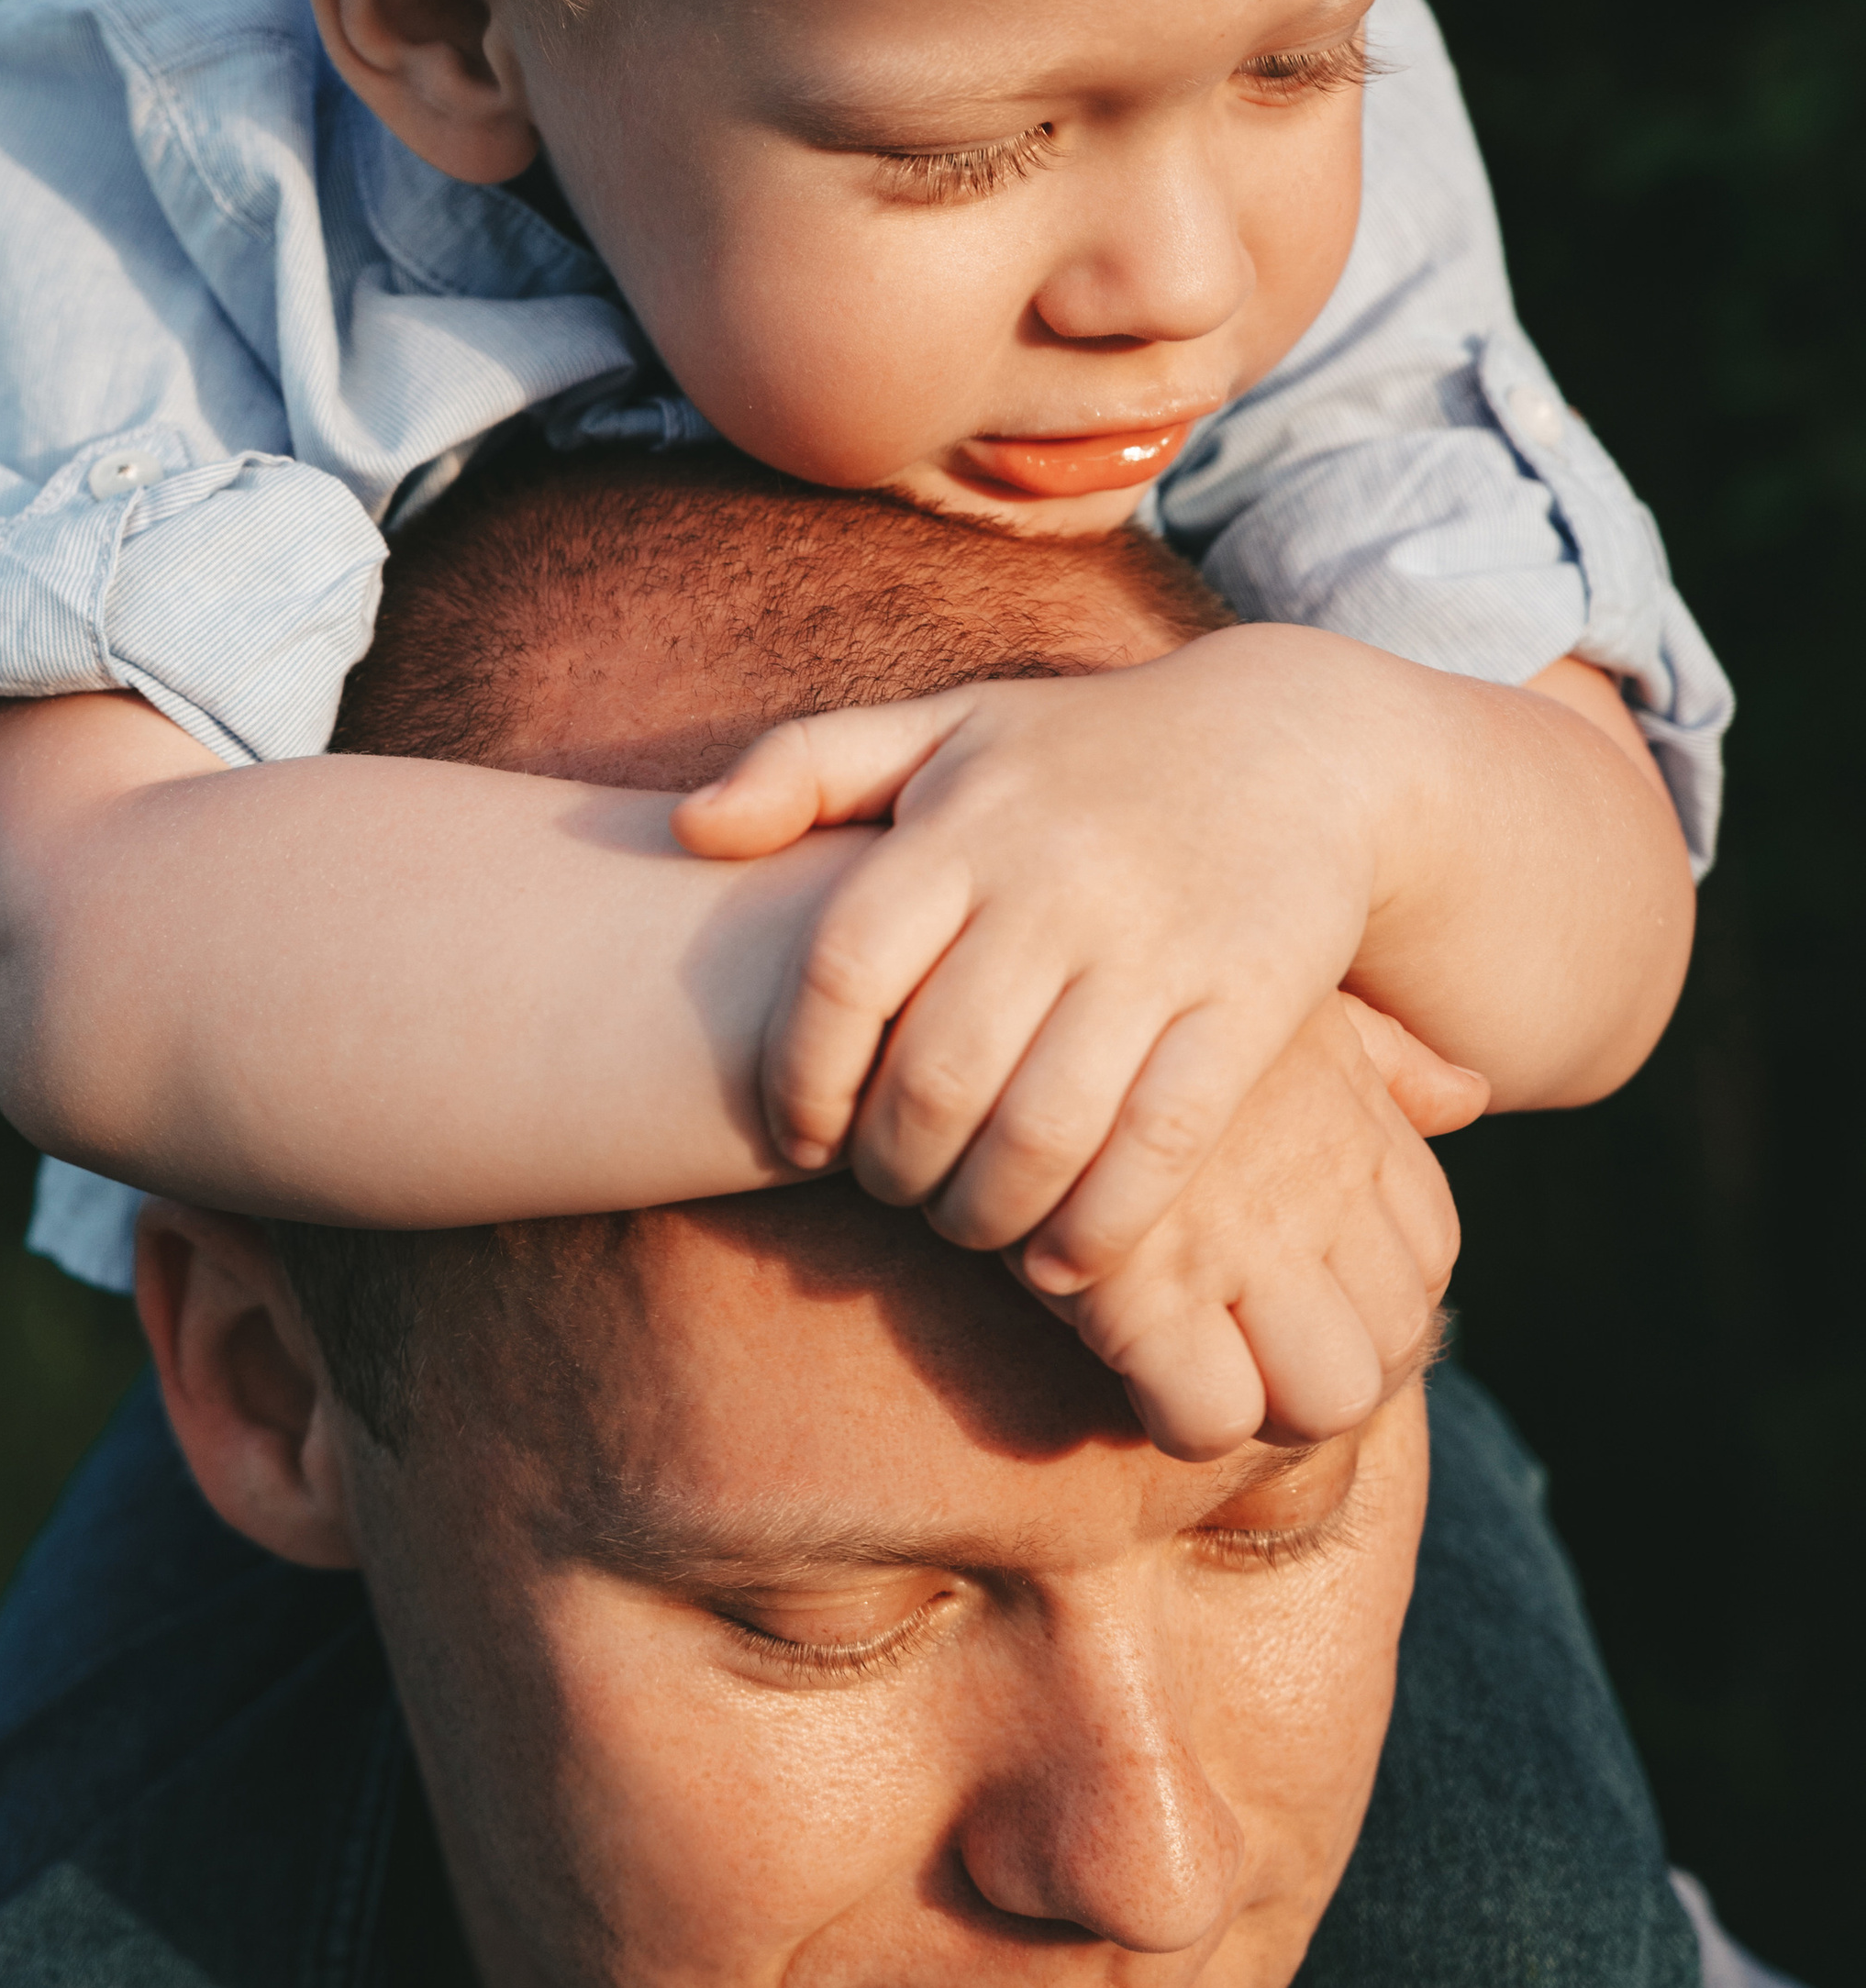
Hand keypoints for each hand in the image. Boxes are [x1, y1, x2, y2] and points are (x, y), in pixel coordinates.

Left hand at [675, 628, 1433, 1283]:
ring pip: (1040, 1129)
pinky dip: (1097, 1228)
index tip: (803, 1135)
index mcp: (965, 819)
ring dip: (986, 1215)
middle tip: (895, 1193)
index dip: (803, 1076)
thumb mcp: (949, 728)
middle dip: (896, 1167)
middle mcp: (1056, 878)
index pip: (842, 970)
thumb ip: (806, 763)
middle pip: (935, 1072)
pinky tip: (1064, 1260)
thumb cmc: (1086, 757)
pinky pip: (1157, 1146)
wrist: (1298, 748)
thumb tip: (689, 827)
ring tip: (970, 1227)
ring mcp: (1157, 944)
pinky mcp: (1249, 1002)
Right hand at [1008, 992, 1482, 1458]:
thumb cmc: (1127, 993)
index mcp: (1355, 1115)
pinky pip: (1213, 1418)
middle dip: (1330, 1368)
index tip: (1292, 1289)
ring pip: (1328, 1399)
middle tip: (1242, 1348)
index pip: (1432, 1254)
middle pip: (1396, 1344)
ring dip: (1268, 1404)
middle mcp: (1317, 1184)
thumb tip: (1468, 1096)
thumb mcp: (1267, 1000)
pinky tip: (1124, 1369)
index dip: (1372, 1297)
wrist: (987, 976)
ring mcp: (1237, 1240)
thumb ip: (1376, 1054)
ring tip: (1188, 1365)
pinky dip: (1179, 1419)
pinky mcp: (1138, 1288)